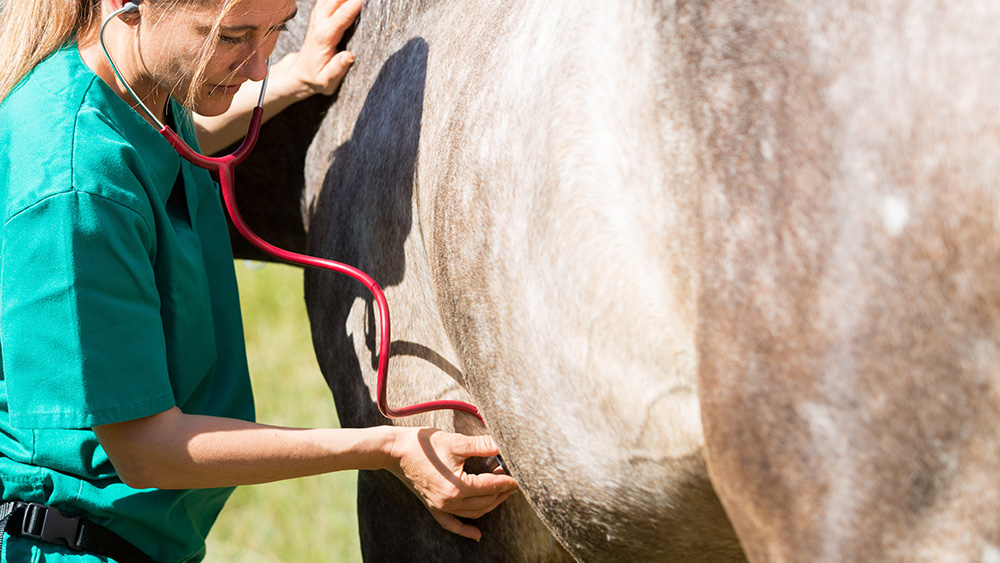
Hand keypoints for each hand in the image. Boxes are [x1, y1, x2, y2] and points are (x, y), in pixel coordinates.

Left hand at [286, 0, 361, 95]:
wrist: (301, 72)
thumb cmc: (317, 78)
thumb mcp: (326, 81)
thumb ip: (337, 69)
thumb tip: (350, 56)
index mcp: (324, 37)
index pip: (342, 16)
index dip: (355, 5)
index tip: (368, 0)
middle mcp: (320, 22)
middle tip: (370, 0)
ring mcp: (318, 14)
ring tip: (363, 0)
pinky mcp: (320, 11)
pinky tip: (350, 1)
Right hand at [388, 428, 518, 540]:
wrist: (393, 450)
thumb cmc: (423, 444)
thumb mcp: (456, 442)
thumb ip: (482, 445)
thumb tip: (503, 444)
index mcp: (457, 487)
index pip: (491, 486)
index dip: (507, 479)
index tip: (519, 473)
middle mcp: (450, 502)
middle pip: (485, 501)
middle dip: (502, 492)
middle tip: (514, 480)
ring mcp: (440, 507)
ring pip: (473, 513)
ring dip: (490, 504)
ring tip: (502, 492)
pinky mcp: (433, 507)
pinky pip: (451, 524)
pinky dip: (465, 530)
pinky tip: (477, 535)